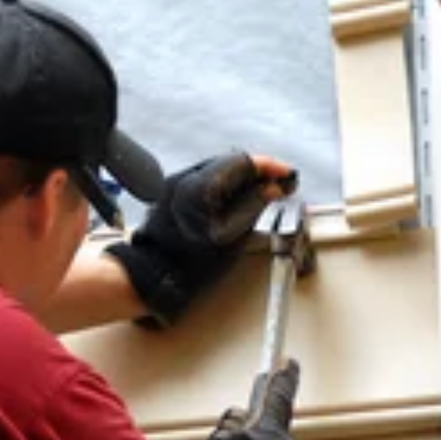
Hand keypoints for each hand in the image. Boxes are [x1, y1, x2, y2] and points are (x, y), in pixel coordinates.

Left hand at [105, 152, 297, 326]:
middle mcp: (184, 177)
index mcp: (199, 187)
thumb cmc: (189, 265)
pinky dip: (227, 186)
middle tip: (281, 184)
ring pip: (220, 170)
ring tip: (265, 193)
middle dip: (259, 172)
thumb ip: (253, 206)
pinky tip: (242, 197)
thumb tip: (272, 188)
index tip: (287, 174)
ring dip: (244, 179)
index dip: (269, 167)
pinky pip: (207, 180)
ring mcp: (175, 182)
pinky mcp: (173, 191)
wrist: (154, 276)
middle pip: (231, 163)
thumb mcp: (231, 236)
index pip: (241, 163)